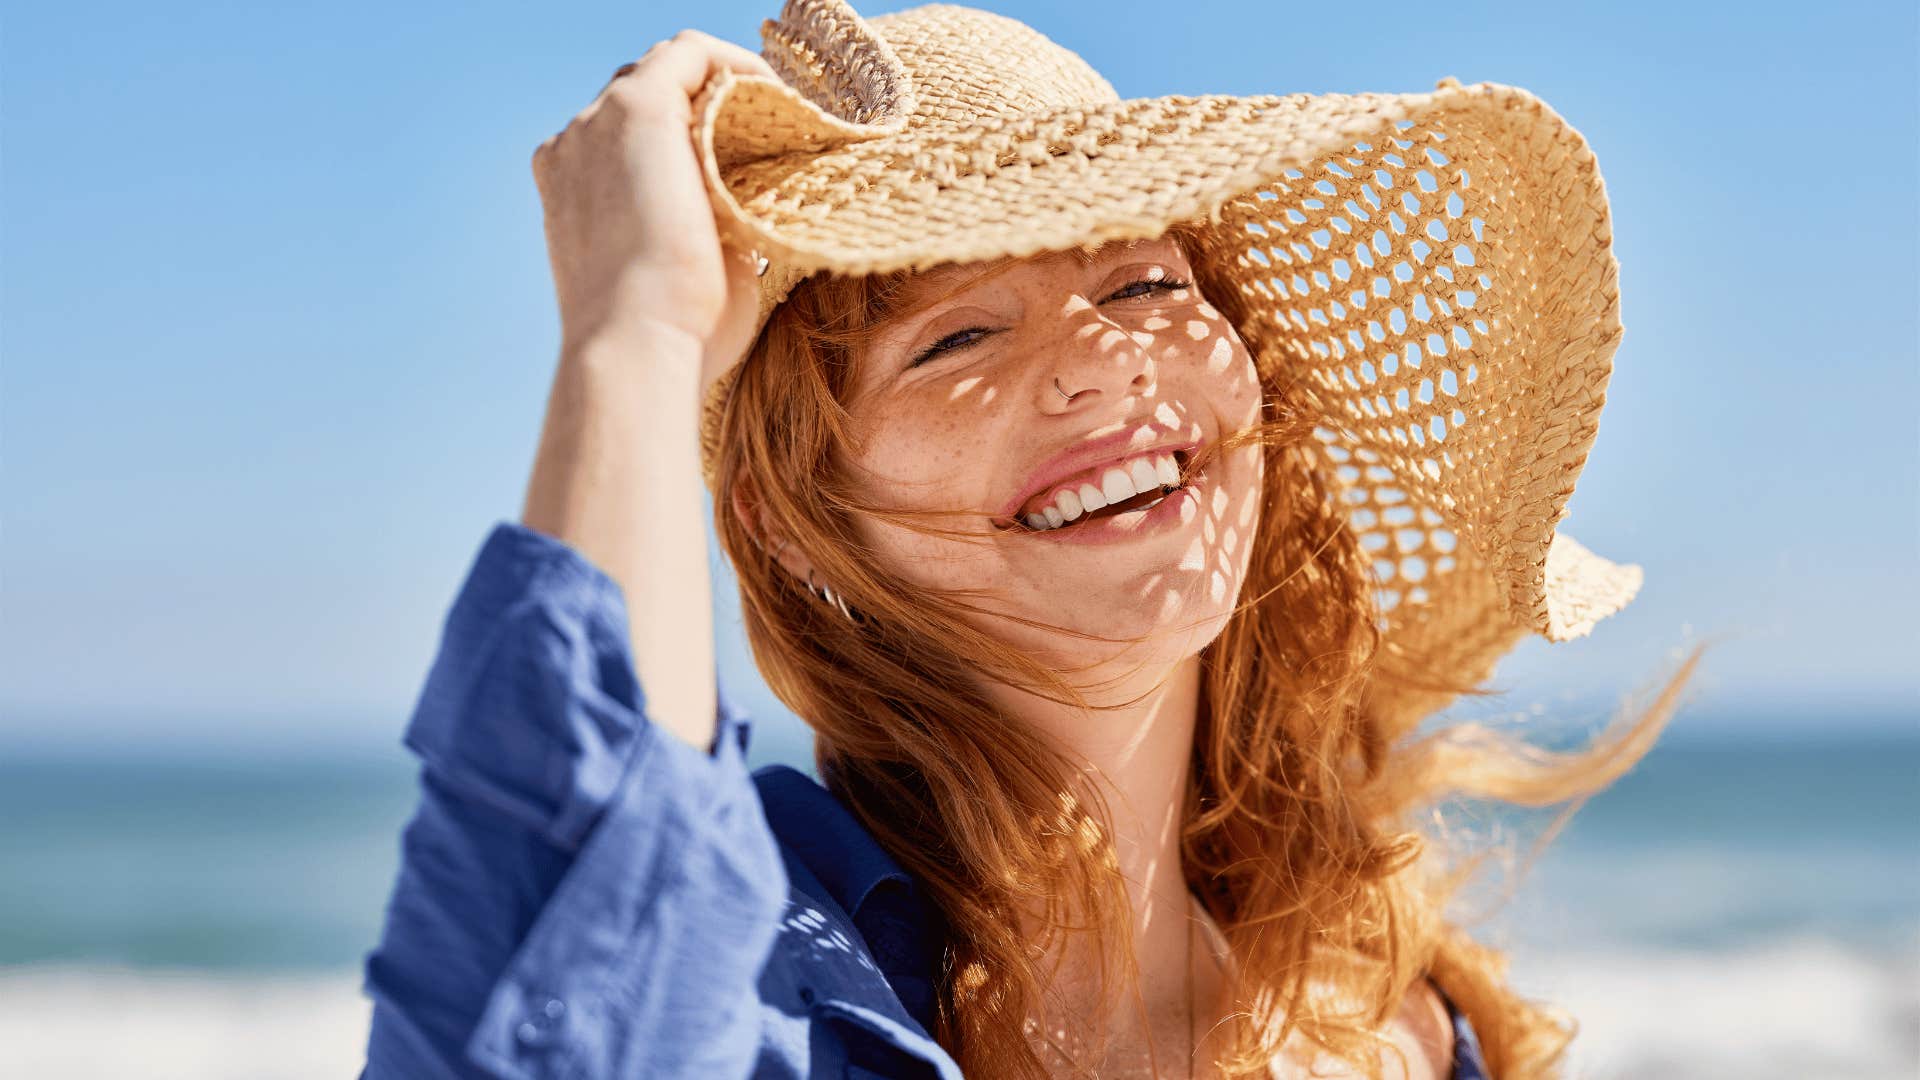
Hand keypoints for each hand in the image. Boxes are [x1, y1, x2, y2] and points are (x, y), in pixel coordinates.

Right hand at [530, 30, 780, 400]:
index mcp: (572, 189)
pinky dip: (735, 64)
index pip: (625, 138)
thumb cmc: (672, 336)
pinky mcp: (638, 108)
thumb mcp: (684, 274)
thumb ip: (704, 234)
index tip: (742, 155)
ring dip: (722, 83)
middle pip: (642, 94)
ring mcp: (598, 123)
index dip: (685, 136)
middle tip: (769, 131)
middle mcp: (575, 148)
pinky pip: (691, 53)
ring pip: (666, 69)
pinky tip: (775, 93)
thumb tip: (750, 222)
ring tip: (777, 114)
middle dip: (704, 104)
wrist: (638, 344)